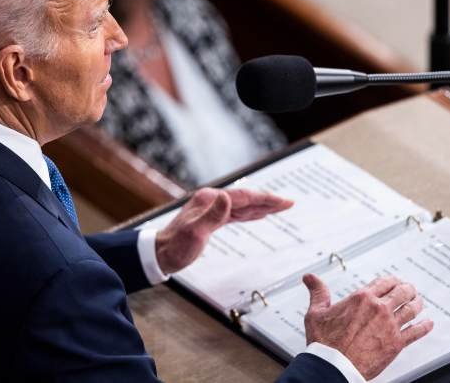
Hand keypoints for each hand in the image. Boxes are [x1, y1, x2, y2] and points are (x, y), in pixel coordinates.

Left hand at [155, 188, 292, 273]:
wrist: (160, 254)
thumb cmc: (176, 247)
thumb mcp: (195, 232)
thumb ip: (212, 215)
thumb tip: (228, 198)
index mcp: (210, 200)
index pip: (243, 196)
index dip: (265, 199)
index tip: (284, 202)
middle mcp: (211, 200)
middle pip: (245, 198)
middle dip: (268, 200)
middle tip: (289, 203)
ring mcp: (211, 208)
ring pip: (242, 205)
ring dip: (261, 206)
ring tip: (280, 207)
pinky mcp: (211, 219)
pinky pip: (236, 213)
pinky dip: (250, 213)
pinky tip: (258, 214)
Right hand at [303, 274, 433, 379]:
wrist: (334, 366)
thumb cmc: (324, 341)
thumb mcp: (316, 312)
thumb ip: (317, 292)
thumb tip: (310, 278)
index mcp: (361, 298)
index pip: (384, 282)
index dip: (391, 280)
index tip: (393, 281)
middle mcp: (379, 309)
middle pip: (402, 292)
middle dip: (407, 288)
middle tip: (409, 289)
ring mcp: (390, 326)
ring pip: (412, 309)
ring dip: (417, 303)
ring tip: (419, 301)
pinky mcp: (396, 343)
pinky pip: (416, 332)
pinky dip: (424, 327)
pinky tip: (428, 324)